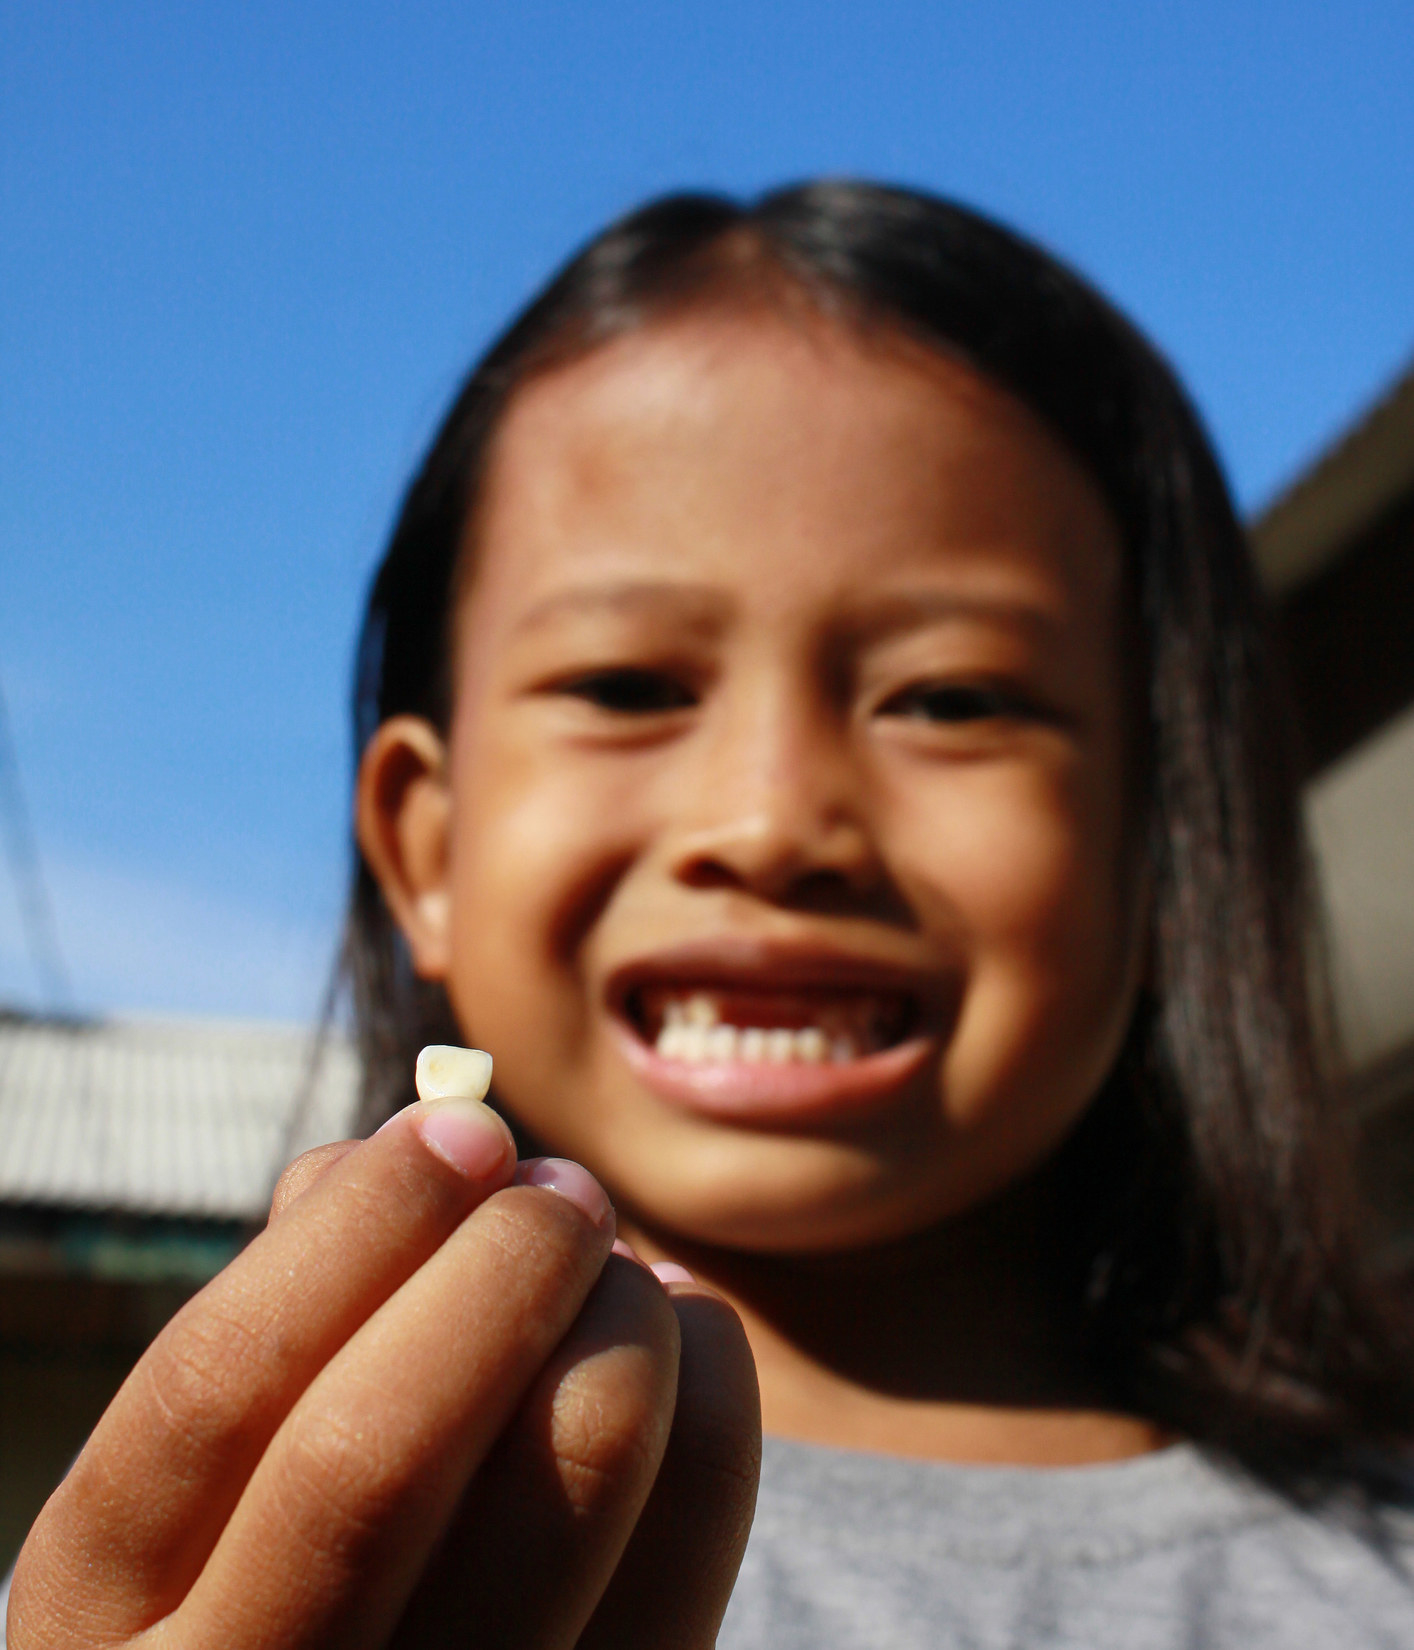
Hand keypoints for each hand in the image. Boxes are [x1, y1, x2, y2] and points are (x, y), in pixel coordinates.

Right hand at [7, 1092, 759, 1646]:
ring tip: (623, 1267)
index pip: (219, 1387)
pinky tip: (687, 1338)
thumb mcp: (225, 1465)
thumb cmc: (295, 1548)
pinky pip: (687, 1551)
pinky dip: (712, 1398)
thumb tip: (432, 1139)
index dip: (360, 1222)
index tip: (465, 1127)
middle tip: (566, 1191)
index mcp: (115, 1616)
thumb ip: (298, 1300)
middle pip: (376, 1455)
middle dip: (503, 1267)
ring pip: (556, 1498)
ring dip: (621, 1321)